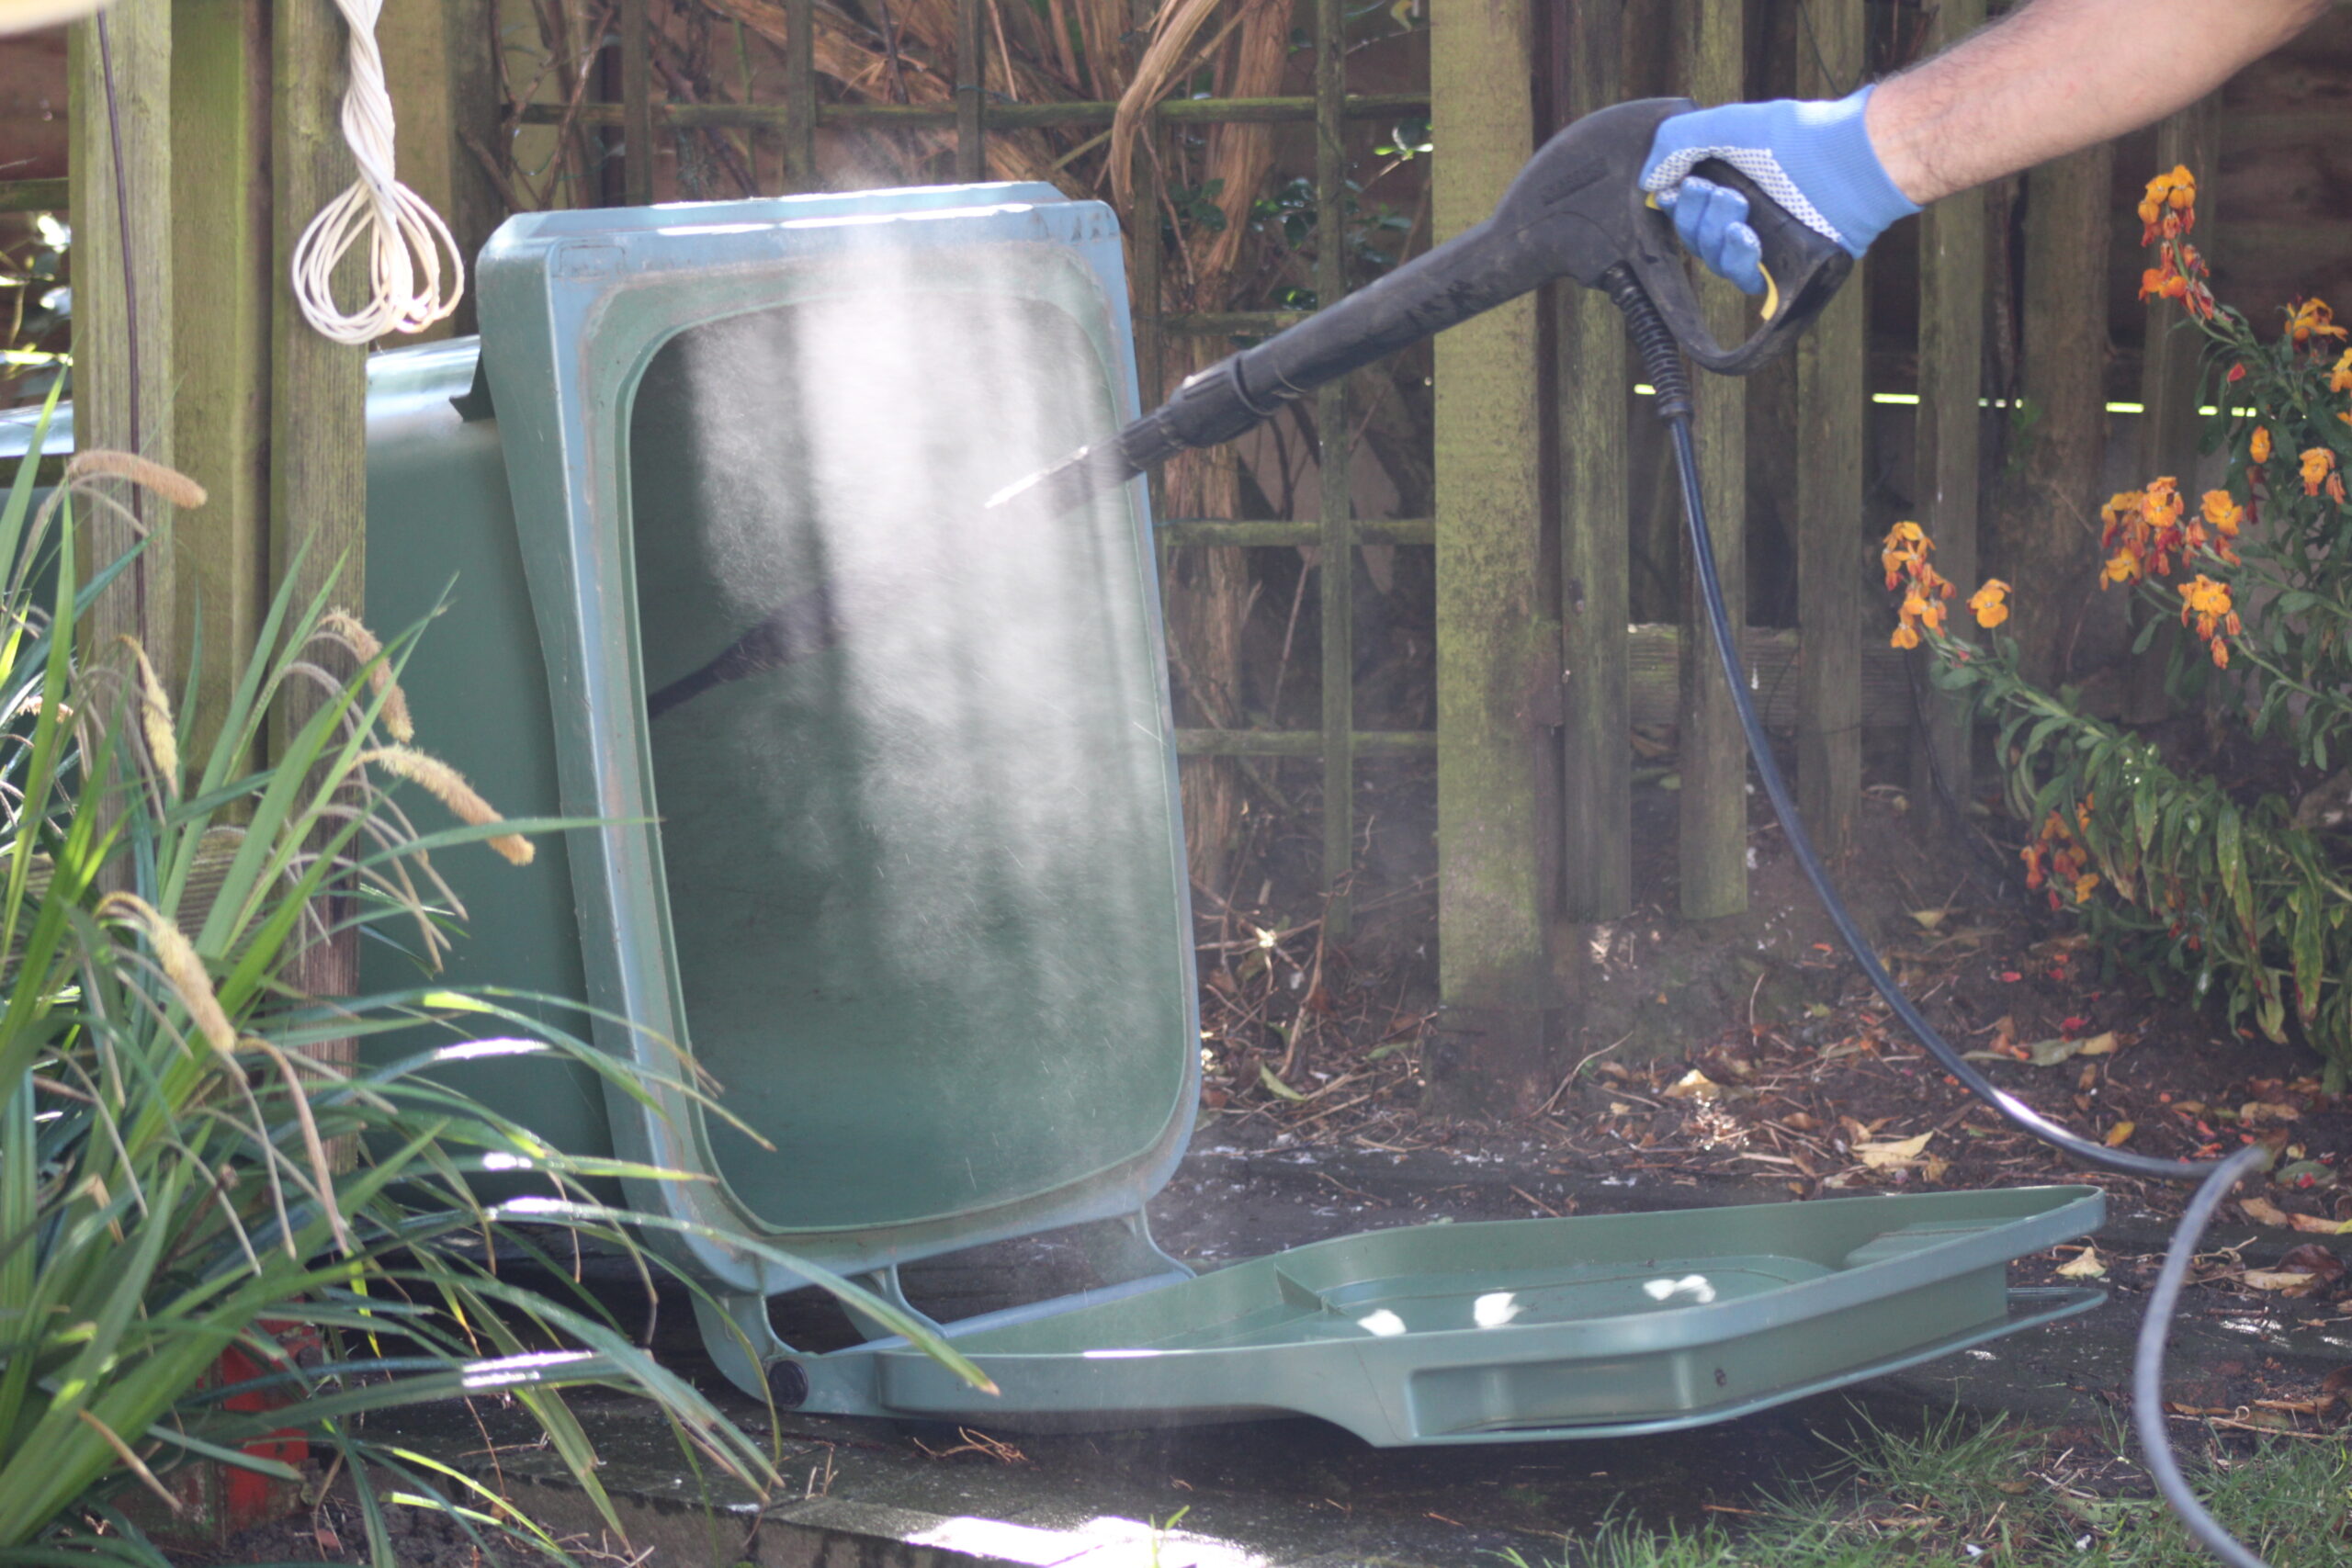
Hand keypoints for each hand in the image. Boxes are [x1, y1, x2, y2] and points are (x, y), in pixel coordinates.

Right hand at [1640, 87, 1918, 290]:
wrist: (1852, 161)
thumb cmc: (1798, 137)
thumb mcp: (1728, 124)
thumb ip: (1677, 141)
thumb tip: (1646, 179)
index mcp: (1728, 180)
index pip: (1682, 206)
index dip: (1672, 203)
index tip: (1671, 190)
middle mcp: (1742, 213)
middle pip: (1691, 236)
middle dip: (1695, 215)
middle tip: (1718, 193)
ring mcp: (1762, 242)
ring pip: (1712, 259)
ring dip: (1715, 236)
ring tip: (1740, 213)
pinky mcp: (1783, 266)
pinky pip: (1746, 280)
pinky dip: (1739, 262)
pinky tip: (1748, 239)